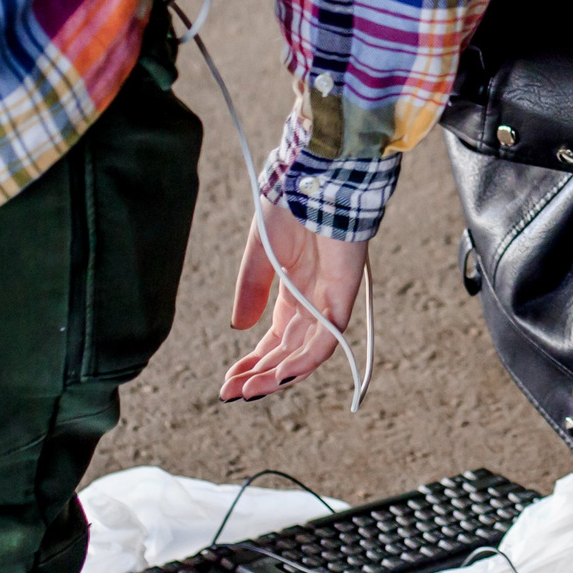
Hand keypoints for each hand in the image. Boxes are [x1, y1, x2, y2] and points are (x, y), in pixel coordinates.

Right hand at [221, 202, 369, 399]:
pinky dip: (307, 357)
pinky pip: (329, 334)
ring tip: (250, 391)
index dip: (254, 361)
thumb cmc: (290, 206)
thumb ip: (251, 289)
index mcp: (294, 290)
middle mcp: (313, 298)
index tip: (228, 382)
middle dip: (261, 374)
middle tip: (231, 394)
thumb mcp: (260, 253)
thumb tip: (239, 328)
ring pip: (309, 350)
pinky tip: (282, 374)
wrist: (315, 178)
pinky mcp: (344, 291)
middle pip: (290, 350)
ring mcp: (330, 296)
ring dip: (280, 374)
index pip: (277, 338)